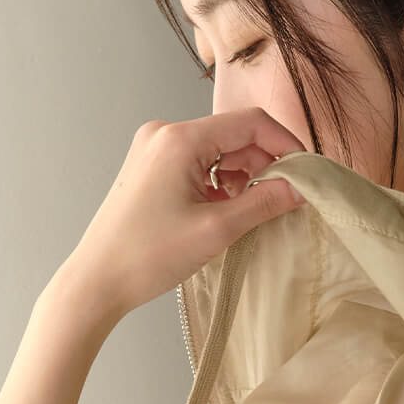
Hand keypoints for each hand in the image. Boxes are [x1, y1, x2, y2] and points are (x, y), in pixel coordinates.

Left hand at [60, 107, 307, 322]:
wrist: (97, 280)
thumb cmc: (148, 256)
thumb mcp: (216, 230)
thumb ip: (263, 203)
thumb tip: (300, 189)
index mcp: (179, 139)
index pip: (249, 122)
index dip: (285, 143)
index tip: (306, 172)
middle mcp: (164, 133)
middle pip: (233, 135)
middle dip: (264, 164)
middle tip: (283, 200)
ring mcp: (155, 149)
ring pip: (218, 151)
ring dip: (242, 176)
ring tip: (248, 212)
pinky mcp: (151, 167)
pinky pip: (199, 164)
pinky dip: (219, 183)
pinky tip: (223, 211)